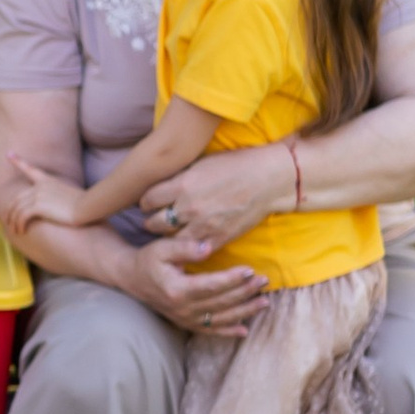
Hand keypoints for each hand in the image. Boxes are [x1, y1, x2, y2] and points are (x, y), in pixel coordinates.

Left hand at [4, 156, 90, 229]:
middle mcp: (40, 186)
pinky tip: (21, 231)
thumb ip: (56, 196)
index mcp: (47, 180)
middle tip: (8, 222)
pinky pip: (22, 216)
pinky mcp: (39, 206)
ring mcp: (39, 195)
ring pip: (17, 209)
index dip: (17, 161)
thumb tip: (53, 206)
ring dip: (13, 222)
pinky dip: (19, 225)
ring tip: (15, 231)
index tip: (8, 154)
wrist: (88, 206)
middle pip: (17, 198)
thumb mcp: (68, 195)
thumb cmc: (83, 204)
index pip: (29, 169)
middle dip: (10, 211)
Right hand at [123, 239, 268, 335]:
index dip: (232, 279)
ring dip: (244, 311)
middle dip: (245, 292)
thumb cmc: (149, 260)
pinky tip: (245, 330)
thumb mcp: (163, 248)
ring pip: (220, 318)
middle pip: (220, 302)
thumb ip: (185, 247)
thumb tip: (208, 247)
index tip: (250, 269)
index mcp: (177, 290)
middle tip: (264, 280)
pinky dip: (228, 332)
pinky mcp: (186, 324)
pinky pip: (210, 331)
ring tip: (264, 301)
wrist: (132, 278)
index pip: (211, 285)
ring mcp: (184, 319)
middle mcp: (182, 309)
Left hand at [145, 141, 297, 243]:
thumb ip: (179, 177)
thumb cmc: (236, 165)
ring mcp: (203, 226)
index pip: (147, 200)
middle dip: (152, 220)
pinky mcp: (217, 238)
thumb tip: (161, 184)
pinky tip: (189, 241)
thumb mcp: (201, 163)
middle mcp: (188, 207)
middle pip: (154, 223)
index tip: (149, 202)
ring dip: (168, 237)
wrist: (268, 179)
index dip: (146, 201)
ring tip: (170, 232)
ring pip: (170, 240)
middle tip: (155, 219)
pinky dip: (188, 247)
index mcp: (182, 184)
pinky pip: (193, 250)